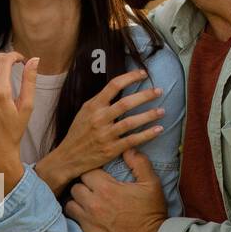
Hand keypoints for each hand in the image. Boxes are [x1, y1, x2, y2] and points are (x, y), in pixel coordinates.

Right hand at [38, 68, 165, 191]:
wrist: (68, 157)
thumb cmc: (78, 133)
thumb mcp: (84, 112)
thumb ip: (100, 102)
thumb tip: (119, 89)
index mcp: (93, 106)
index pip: (114, 85)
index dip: (130, 77)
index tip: (143, 74)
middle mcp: (99, 119)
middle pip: (126, 103)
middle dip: (145, 96)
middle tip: (159, 91)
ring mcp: (106, 135)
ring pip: (131, 122)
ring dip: (149, 115)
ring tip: (162, 110)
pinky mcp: (111, 149)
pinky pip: (133, 140)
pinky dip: (147, 134)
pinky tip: (158, 129)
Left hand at [66, 147, 167, 231]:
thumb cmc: (151, 212)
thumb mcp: (151, 183)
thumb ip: (138, 163)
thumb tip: (128, 148)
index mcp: (106, 188)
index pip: (87, 172)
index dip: (92, 173)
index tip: (99, 177)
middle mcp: (93, 203)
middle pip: (75, 187)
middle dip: (83, 186)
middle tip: (93, 190)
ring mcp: (88, 220)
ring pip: (70, 204)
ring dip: (78, 202)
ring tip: (88, 204)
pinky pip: (73, 221)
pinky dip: (78, 218)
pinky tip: (88, 217)